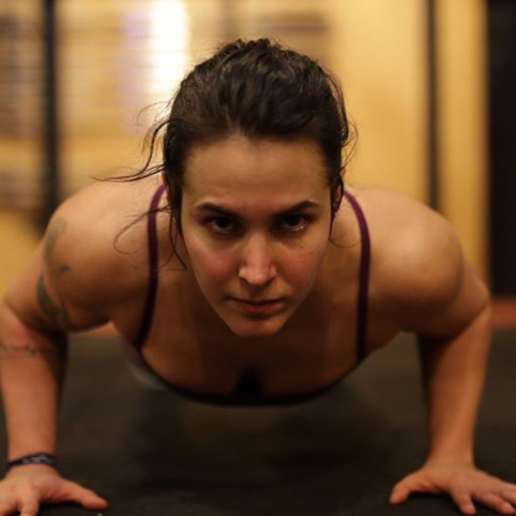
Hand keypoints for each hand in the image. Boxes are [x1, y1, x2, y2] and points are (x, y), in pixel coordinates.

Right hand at [0, 465, 107, 515]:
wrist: (29, 469)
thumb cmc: (50, 484)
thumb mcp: (68, 488)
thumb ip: (85, 497)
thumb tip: (103, 505)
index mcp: (31, 492)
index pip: (29, 507)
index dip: (27, 514)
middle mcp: (12, 495)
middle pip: (2, 510)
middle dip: (2, 514)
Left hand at [390, 462, 515, 514]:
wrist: (449, 460)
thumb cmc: (432, 476)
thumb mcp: (416, 480)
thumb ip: (404, 489)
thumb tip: (392, 501)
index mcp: (455, 484)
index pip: (459, 494)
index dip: (463, 502)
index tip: (469, 512)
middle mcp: (472, 484)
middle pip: (485, 494)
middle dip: (497, 503)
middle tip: (508, 512)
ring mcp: (485, 484)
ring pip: (501, 491)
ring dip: (512, 498)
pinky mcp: (494, 486)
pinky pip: (509, 489)